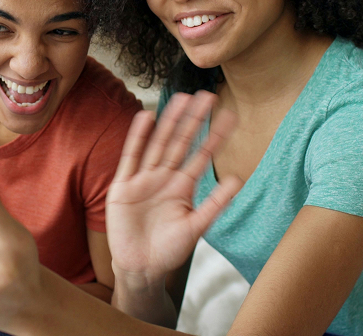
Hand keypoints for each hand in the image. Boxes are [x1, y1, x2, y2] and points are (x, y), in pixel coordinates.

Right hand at [106, 91, 241, 289]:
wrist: (139, 268)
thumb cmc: (168, 250)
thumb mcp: (196, 227)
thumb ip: (215, 203)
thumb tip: (238, 179)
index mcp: (182, 187)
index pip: (201, 155)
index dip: (215, 135)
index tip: (229, 115)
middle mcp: (163, 177)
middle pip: (180, 142)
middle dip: (193, 119)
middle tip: (207, 95)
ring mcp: (143, 179)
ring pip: (158, 144)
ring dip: (169, 121)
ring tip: (181, 98)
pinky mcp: (123, 186)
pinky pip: (132, 157)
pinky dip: (138, 137)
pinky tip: (147, 117)